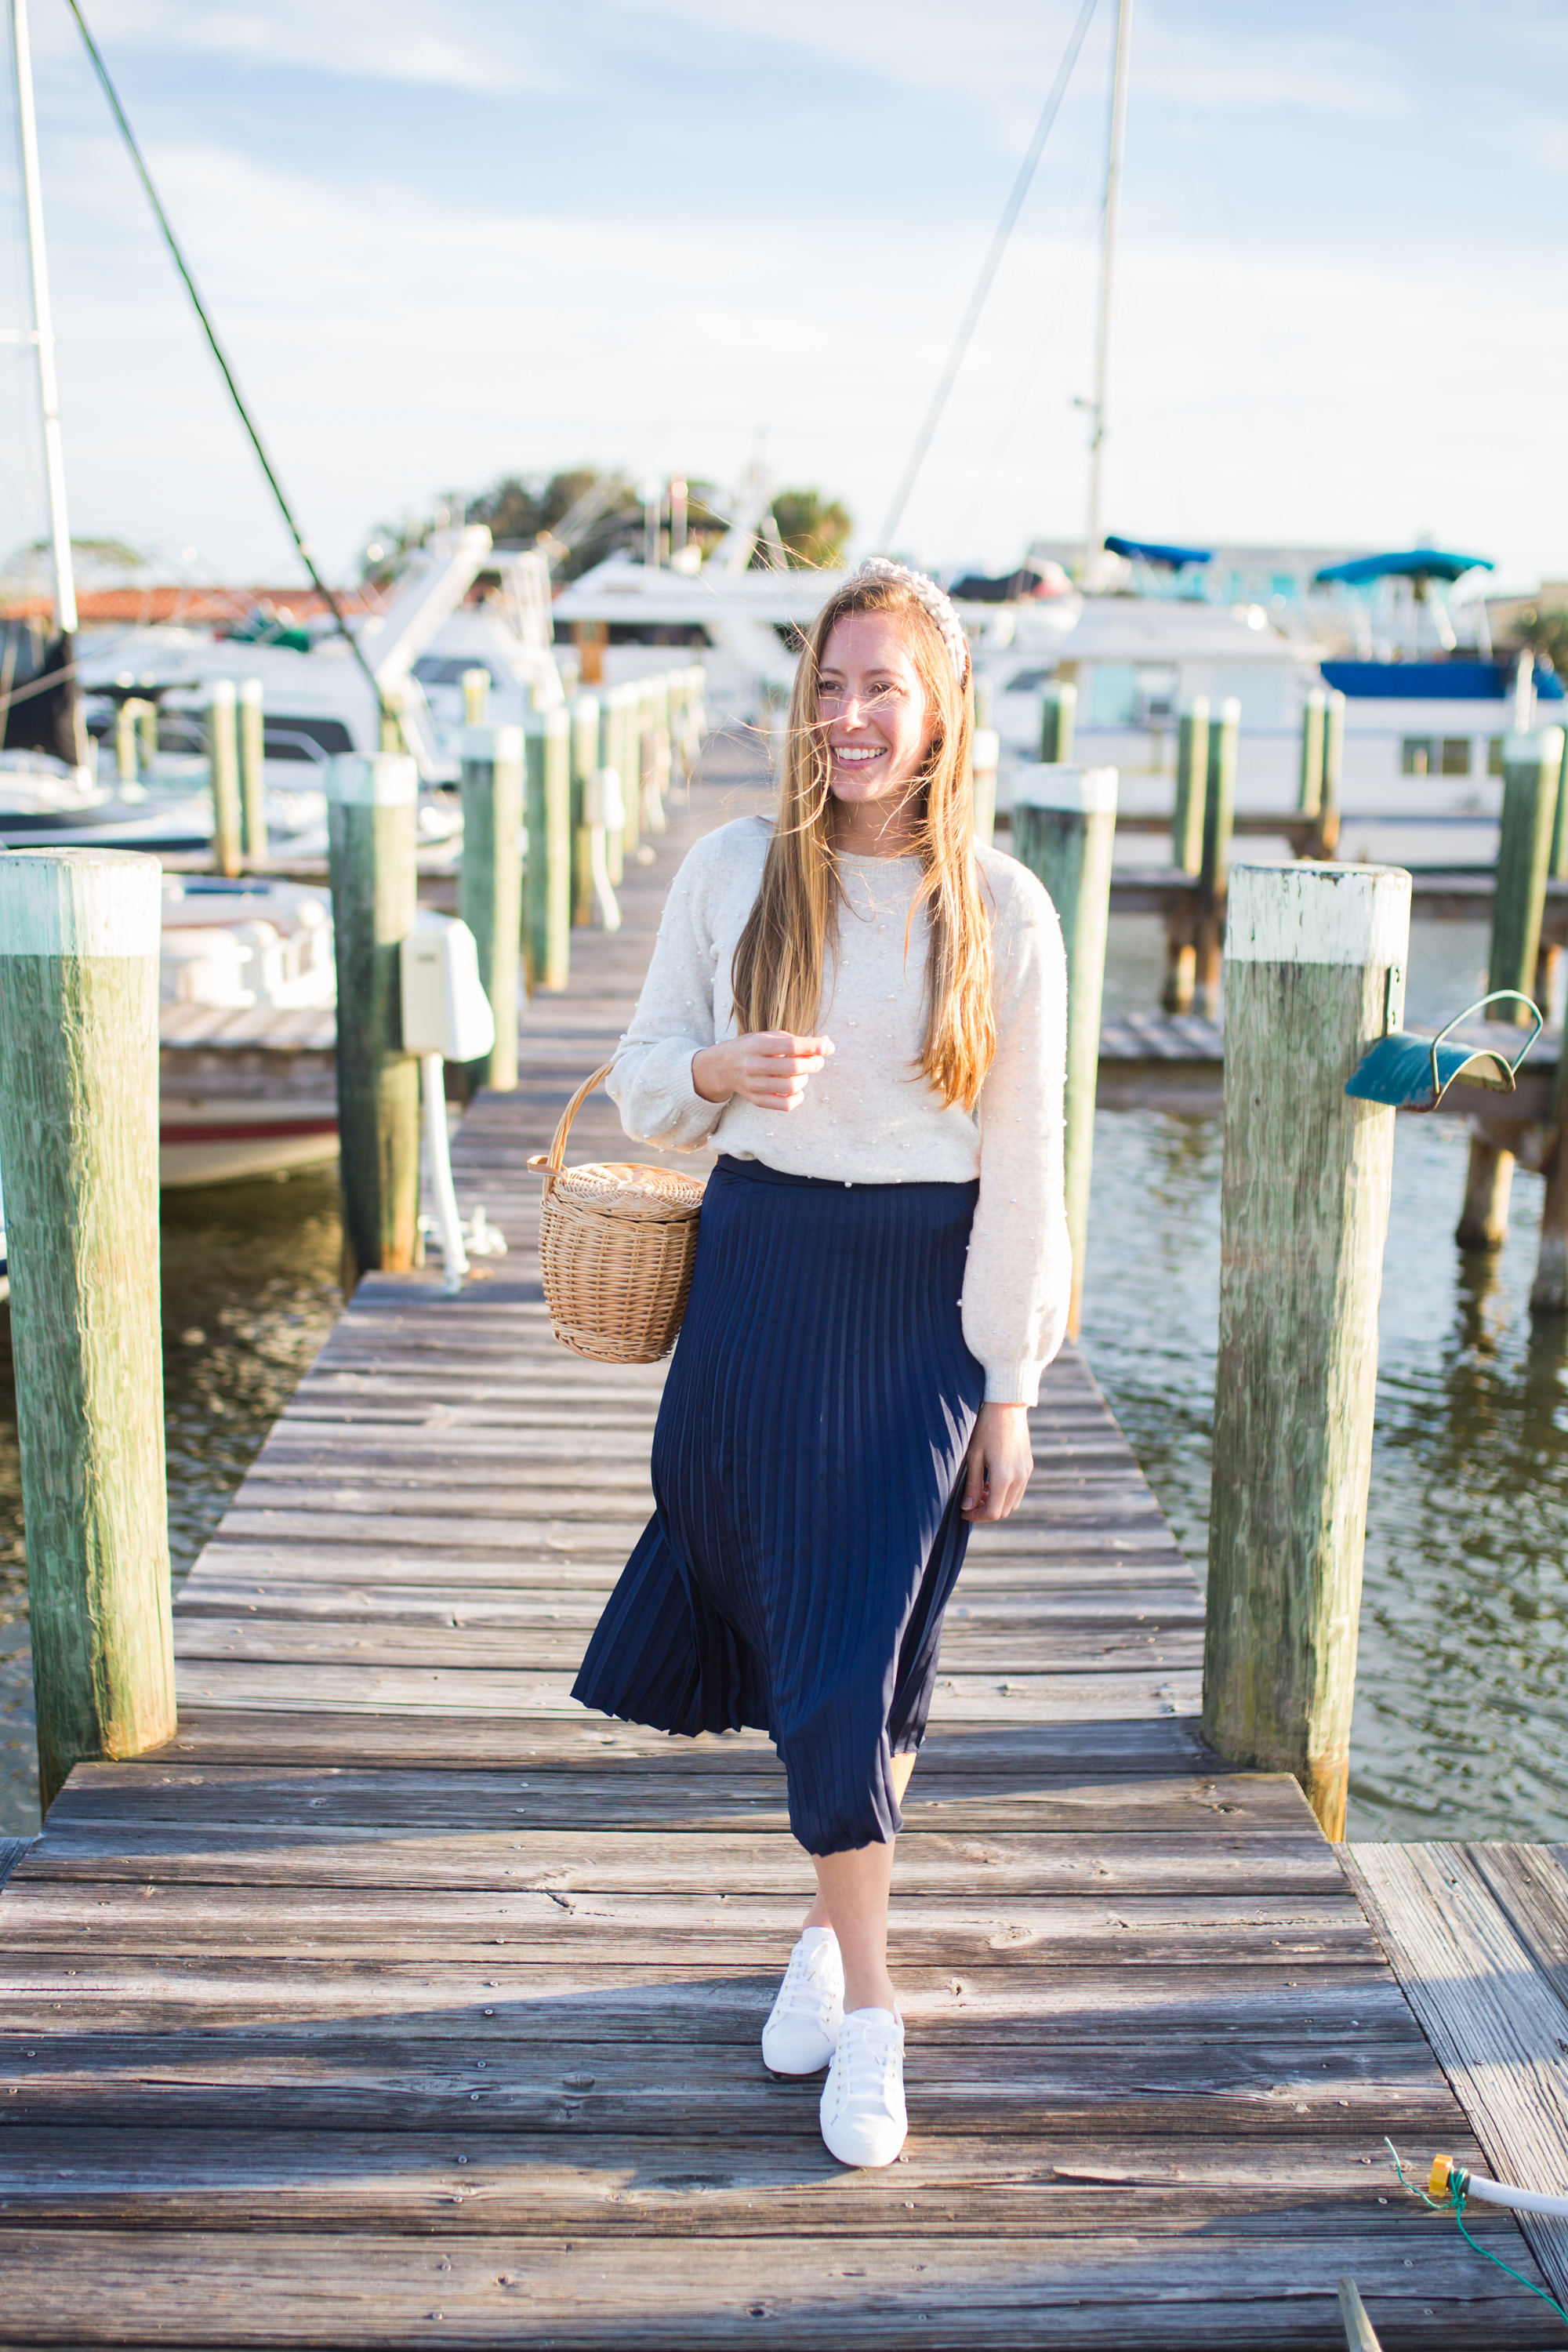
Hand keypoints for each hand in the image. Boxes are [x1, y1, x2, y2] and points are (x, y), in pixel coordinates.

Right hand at [692, 1032, 832, 1112]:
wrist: (723, 1066)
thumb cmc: (753, 1048)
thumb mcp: (769, 1037)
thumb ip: (796, 1040)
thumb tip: (827, 1044)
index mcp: (757, 1045)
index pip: (790, 1045)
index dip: (813, 1046)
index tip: (828, 1047)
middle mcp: (752, 1065)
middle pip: (793, 1067)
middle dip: (813, 1064)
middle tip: (818, 1061)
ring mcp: (753, 1085)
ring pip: (791, 1087)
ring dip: (804, 1080)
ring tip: (802, 1074)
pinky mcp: (756, 1100)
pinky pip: (784, 1105)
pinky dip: (797, 1098)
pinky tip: (797, 1090)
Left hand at [959, 1403, 1032, 1520]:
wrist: (1007, 1408)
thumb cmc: (986, 1429)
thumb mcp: (974, 1457)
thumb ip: (972, 1485)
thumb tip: (967, 1507)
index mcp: (1004, 1477)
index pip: (994, 1512)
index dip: (977, 1516)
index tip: (964, 1511)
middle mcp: (1019, 1478)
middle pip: (1005, 1511)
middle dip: (986, 1511)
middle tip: (970, 1502)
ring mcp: (1026, 1473)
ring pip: (1013, 1503)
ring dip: (997, 1503)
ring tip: (981, 1491)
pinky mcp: (1028, 1467)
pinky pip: (1018, 1491)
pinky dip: (1005, 1494)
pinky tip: (992, 1482)